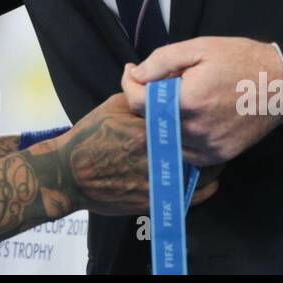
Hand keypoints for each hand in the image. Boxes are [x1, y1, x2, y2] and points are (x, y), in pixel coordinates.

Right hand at [53, 93, 219, 214]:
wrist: (69, 174)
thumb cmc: (89, 137)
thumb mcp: (113, 107)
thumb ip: (140, 97)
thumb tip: (156, 82)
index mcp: (150, 129)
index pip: (189, 120)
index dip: (201, 116)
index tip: (206, 112)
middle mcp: (158, 155)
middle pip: (200, 148)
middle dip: (207, 140)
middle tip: (211, 133)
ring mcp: (158, 181)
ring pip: (201, 174)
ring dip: (210, 165)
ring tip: (212, 157)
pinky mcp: (156, 201)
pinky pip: (191, 196)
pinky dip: (203, 187)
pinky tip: (207, 180)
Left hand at [122, 36, 282, 166]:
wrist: (282, 84)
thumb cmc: (241, 60)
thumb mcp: (200, 47)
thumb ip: (162, 61)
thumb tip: (137, 75)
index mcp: (188, 101)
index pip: (138, 102)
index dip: (129, 84)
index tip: (132, 71)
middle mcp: (196, 130)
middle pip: (150, 120)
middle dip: (147, 99)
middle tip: (161, 81)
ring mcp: (208, 147)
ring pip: (166, 137)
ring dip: (163, 118)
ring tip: (180, 97)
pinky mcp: (219, 155)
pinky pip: (186, 150)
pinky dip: (181, 134)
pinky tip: (192, 115)